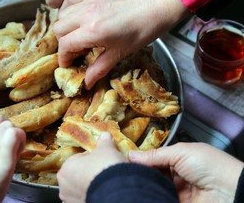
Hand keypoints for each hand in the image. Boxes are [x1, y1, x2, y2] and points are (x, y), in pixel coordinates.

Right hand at [55, 0, 188, 88]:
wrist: (156, 7)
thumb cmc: (141, 31)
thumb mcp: (119, 54)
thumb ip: (99, 68)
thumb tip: (87, 83)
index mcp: (93, 31)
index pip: (65, 45)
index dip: (64, 58)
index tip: (68, 65)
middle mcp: (86, 14)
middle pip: (58, 30)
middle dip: (63, 44)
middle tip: (75, 51)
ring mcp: (89, 1)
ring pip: (62, 15)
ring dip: (65, 27)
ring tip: (77, 35)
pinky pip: (70, 0)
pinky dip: (69, 10)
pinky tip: (77, 17)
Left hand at [57, 132, 125, 202]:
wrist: (115, 192)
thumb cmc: (104, 168)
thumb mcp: (106, 149)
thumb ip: (104, 142)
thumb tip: (105, 136)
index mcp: (65, 169)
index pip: (78, 158)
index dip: (92, 157)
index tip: (101, 158)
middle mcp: (64, 187)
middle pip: (79, 174)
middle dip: (90, 171)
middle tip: (103, 169)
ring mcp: (71, 200)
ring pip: (82, 188)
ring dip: (91, 184)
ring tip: (105, 181)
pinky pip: (86, 197)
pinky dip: (93, 193)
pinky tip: (103, 190)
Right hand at [129, 142, 243, 202]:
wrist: (228, 192)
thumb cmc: (209, 165)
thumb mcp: (181, 152)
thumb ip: (155, 155)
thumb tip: (130, 155)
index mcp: (178, 159)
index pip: (153, 158)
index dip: (140, 158)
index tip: (122, 157)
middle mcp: (175, 175)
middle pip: (151, 173)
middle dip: (139, 171)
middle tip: (122, 169)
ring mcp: (175, 191)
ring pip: (153, 186)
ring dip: (143, 183)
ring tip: (126, 179)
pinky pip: (158, 197)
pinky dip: (149, 195)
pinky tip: (137, 190)